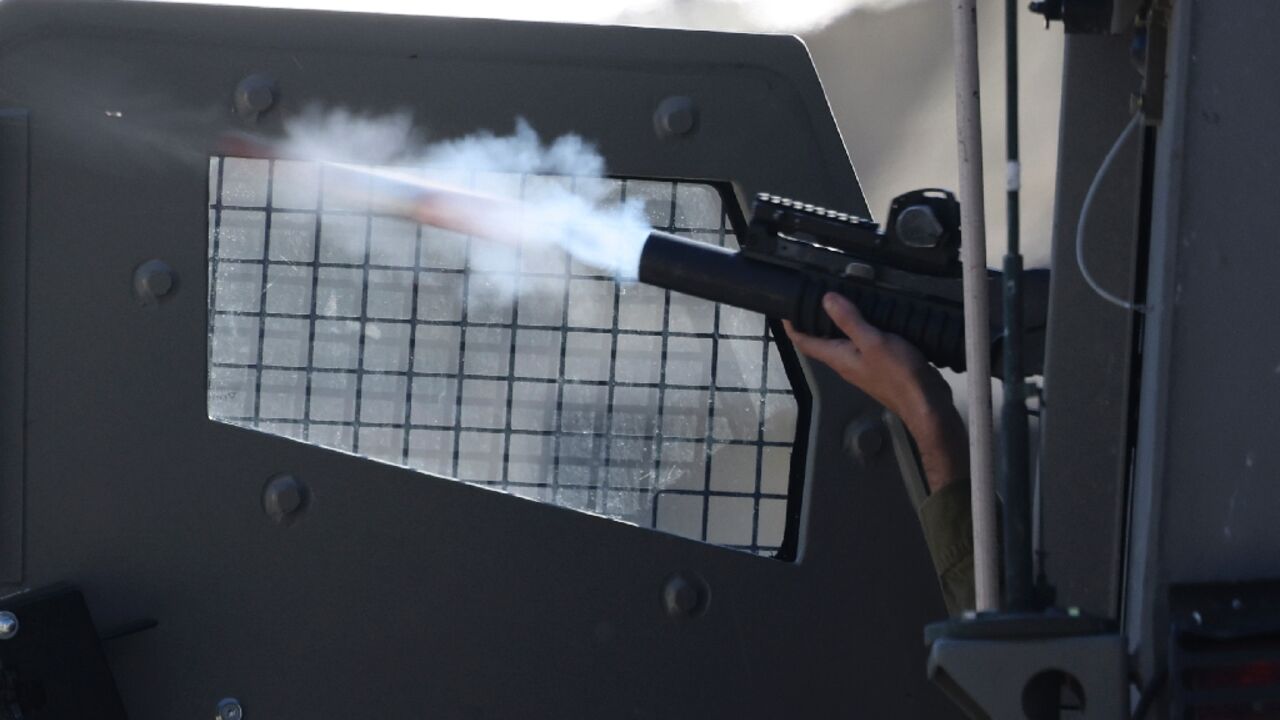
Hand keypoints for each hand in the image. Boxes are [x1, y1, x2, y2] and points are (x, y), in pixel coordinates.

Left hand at [784, 293, 967, 491]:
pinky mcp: (881, 366)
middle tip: (816, 295)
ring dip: (840, 323)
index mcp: (838, 358)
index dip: (792, 325)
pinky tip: (873, 316)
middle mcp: (846, 363)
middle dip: (815, 320)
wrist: (927, 403)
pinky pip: (864, 344)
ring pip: (844, 342)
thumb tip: (825, 299)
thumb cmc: (898, 374)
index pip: (804, 342)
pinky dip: (862, 329)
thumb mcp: (872, 341)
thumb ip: (849, 321)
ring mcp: (863, 366)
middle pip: (822, 341)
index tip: (788, 306)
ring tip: (844, 299)